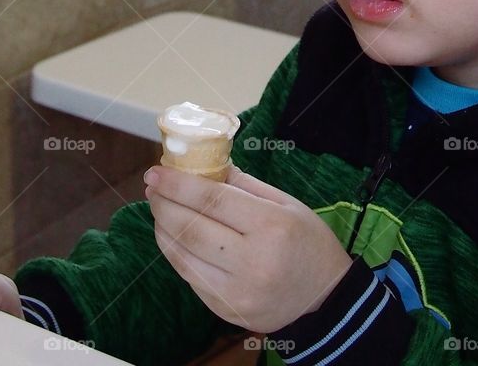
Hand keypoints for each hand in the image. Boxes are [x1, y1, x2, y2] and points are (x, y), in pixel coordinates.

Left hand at [144, 165, 353, 332]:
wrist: (325, 297)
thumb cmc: (308, 241)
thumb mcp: (287, 203)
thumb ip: (244, 184)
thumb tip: (205, 166)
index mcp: (271, 226)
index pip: (212, 200)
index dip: (178, 184)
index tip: (156, 172)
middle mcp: (253, 261)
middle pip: (191, 228)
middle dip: (163, 204)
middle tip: (152, 187)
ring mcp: (237, 291)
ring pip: (183, 256)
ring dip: (163, 229)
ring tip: (158, 209)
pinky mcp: (227, 310)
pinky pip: (191, 277)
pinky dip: (175, 253)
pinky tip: (172, 236)